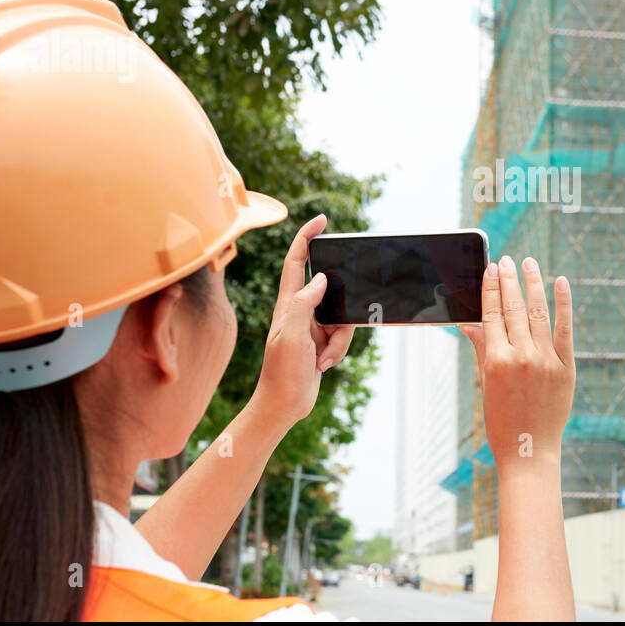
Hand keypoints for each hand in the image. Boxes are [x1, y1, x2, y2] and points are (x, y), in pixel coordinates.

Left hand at [252, 215, 355, 427]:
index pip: (296, 260)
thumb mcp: (292, 335)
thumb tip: (320, 278)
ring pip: (342, 315)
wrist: (284, 405)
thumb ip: (304, 303)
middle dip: (340, 300)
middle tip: (339, 314)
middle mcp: (300, 310)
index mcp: (288, 302)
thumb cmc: (281, 371)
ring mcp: (313, 326)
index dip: (307, 237)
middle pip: (329, 288)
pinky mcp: (322, 341)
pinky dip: (338, 351)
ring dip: (339, 338)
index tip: (322, 220)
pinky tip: (323, 365)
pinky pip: (343, 336)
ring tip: (322, 357)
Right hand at [459, 256, 574, 470]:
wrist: (529, 450)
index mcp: (496, 360)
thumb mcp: (485, 383)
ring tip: (530, 263)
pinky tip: (561, 283)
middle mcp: (521, 356)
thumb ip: (481, 348)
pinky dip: (564, 304)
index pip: (492, 313)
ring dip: (534, 284)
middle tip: (508, 260)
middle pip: (513, 308)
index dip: (491, 288)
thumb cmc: (502, 420)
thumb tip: (470, 322)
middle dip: (510, 280)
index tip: (492, 269)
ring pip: (538, 313)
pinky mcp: (566, 368)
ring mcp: (546, 361)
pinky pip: (565, 329)